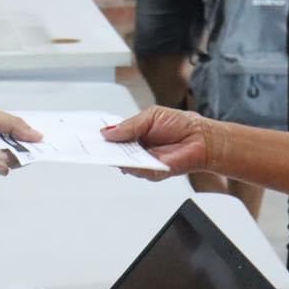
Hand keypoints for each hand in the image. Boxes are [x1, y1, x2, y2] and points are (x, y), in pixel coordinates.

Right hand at [0, 104, 39, 176]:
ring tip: (24, 139)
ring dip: (15, 153)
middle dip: (21, 152)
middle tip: (38, 141)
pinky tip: (10, 144)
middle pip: (0, 162)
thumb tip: (36, 137)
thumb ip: (10, 124)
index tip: (5, 167)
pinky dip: (6, 155)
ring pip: (2, 164)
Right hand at [101, 106, 218, 178]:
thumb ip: (129, 126)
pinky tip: (126, 158)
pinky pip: (136, 170)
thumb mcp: (151, 116)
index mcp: (134, 133)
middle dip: (102, 148)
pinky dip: (130, 165)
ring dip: (114, 157)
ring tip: (106, 150)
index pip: (112, 136)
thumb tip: (108, 132)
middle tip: (90, 145)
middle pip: (113, 151)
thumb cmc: (181, 124)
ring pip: (121, 162)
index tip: (87, 135)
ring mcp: (143, 161)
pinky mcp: (151, 172)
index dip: (100, 136)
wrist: (201, 138)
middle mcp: (136, 149)